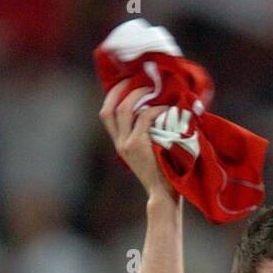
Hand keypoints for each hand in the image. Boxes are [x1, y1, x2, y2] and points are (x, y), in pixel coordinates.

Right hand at [99, 80, 177, 202]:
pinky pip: (144, 117)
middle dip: (121, 90)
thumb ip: (145, 136)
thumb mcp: (147, 153)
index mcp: (120, 144)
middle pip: (109, 109)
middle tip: (136, 78)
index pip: (106, 115)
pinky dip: (155, 109)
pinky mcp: (138, 144)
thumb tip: (155, 112)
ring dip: (138, 95)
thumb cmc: (162, 174)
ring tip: (152, 90)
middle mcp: (119, 143)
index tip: (125, 83)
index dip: (112, 96)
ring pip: (124, 109)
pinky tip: (165, 108)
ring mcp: (127, 144)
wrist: (162, 194)